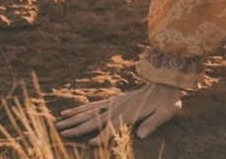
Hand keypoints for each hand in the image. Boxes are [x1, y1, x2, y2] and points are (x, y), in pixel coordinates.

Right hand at [55, 82, 183, 144]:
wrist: (166, 82)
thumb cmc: (168, 101)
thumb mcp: (166, 113)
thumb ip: (153, 123)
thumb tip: (141, 135)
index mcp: (130, 113)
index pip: (112, 127)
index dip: (102, 136)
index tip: (89, 144)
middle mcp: (118, 107)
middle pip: (94, 119)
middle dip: (77, 127)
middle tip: (60, 133)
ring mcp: (113, 102)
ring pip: (89, 111)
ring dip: (73, 118)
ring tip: (58, 123)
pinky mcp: (112, 100)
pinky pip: (93, 105)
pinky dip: (79, 109)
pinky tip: (68, 111)